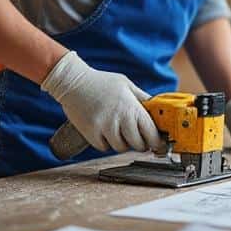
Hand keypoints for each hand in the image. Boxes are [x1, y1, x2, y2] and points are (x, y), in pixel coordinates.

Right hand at [40, 51, 163, 154]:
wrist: (72, 82)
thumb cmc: (101, 82)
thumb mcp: (127, 85)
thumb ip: (142, 98)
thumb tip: (158, 109)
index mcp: (131, 107)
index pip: (151, 133)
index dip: (156, 141)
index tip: (157, 142)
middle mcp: (119, 119)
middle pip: (138, 145)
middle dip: (140, 143)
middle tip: (138, 138)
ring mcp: (104, 127)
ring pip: (121, 148)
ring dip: (122, 143)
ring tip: (119, 131)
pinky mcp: (90, 134)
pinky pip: (104, 147)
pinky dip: (106, 143)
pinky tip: (104, 131)